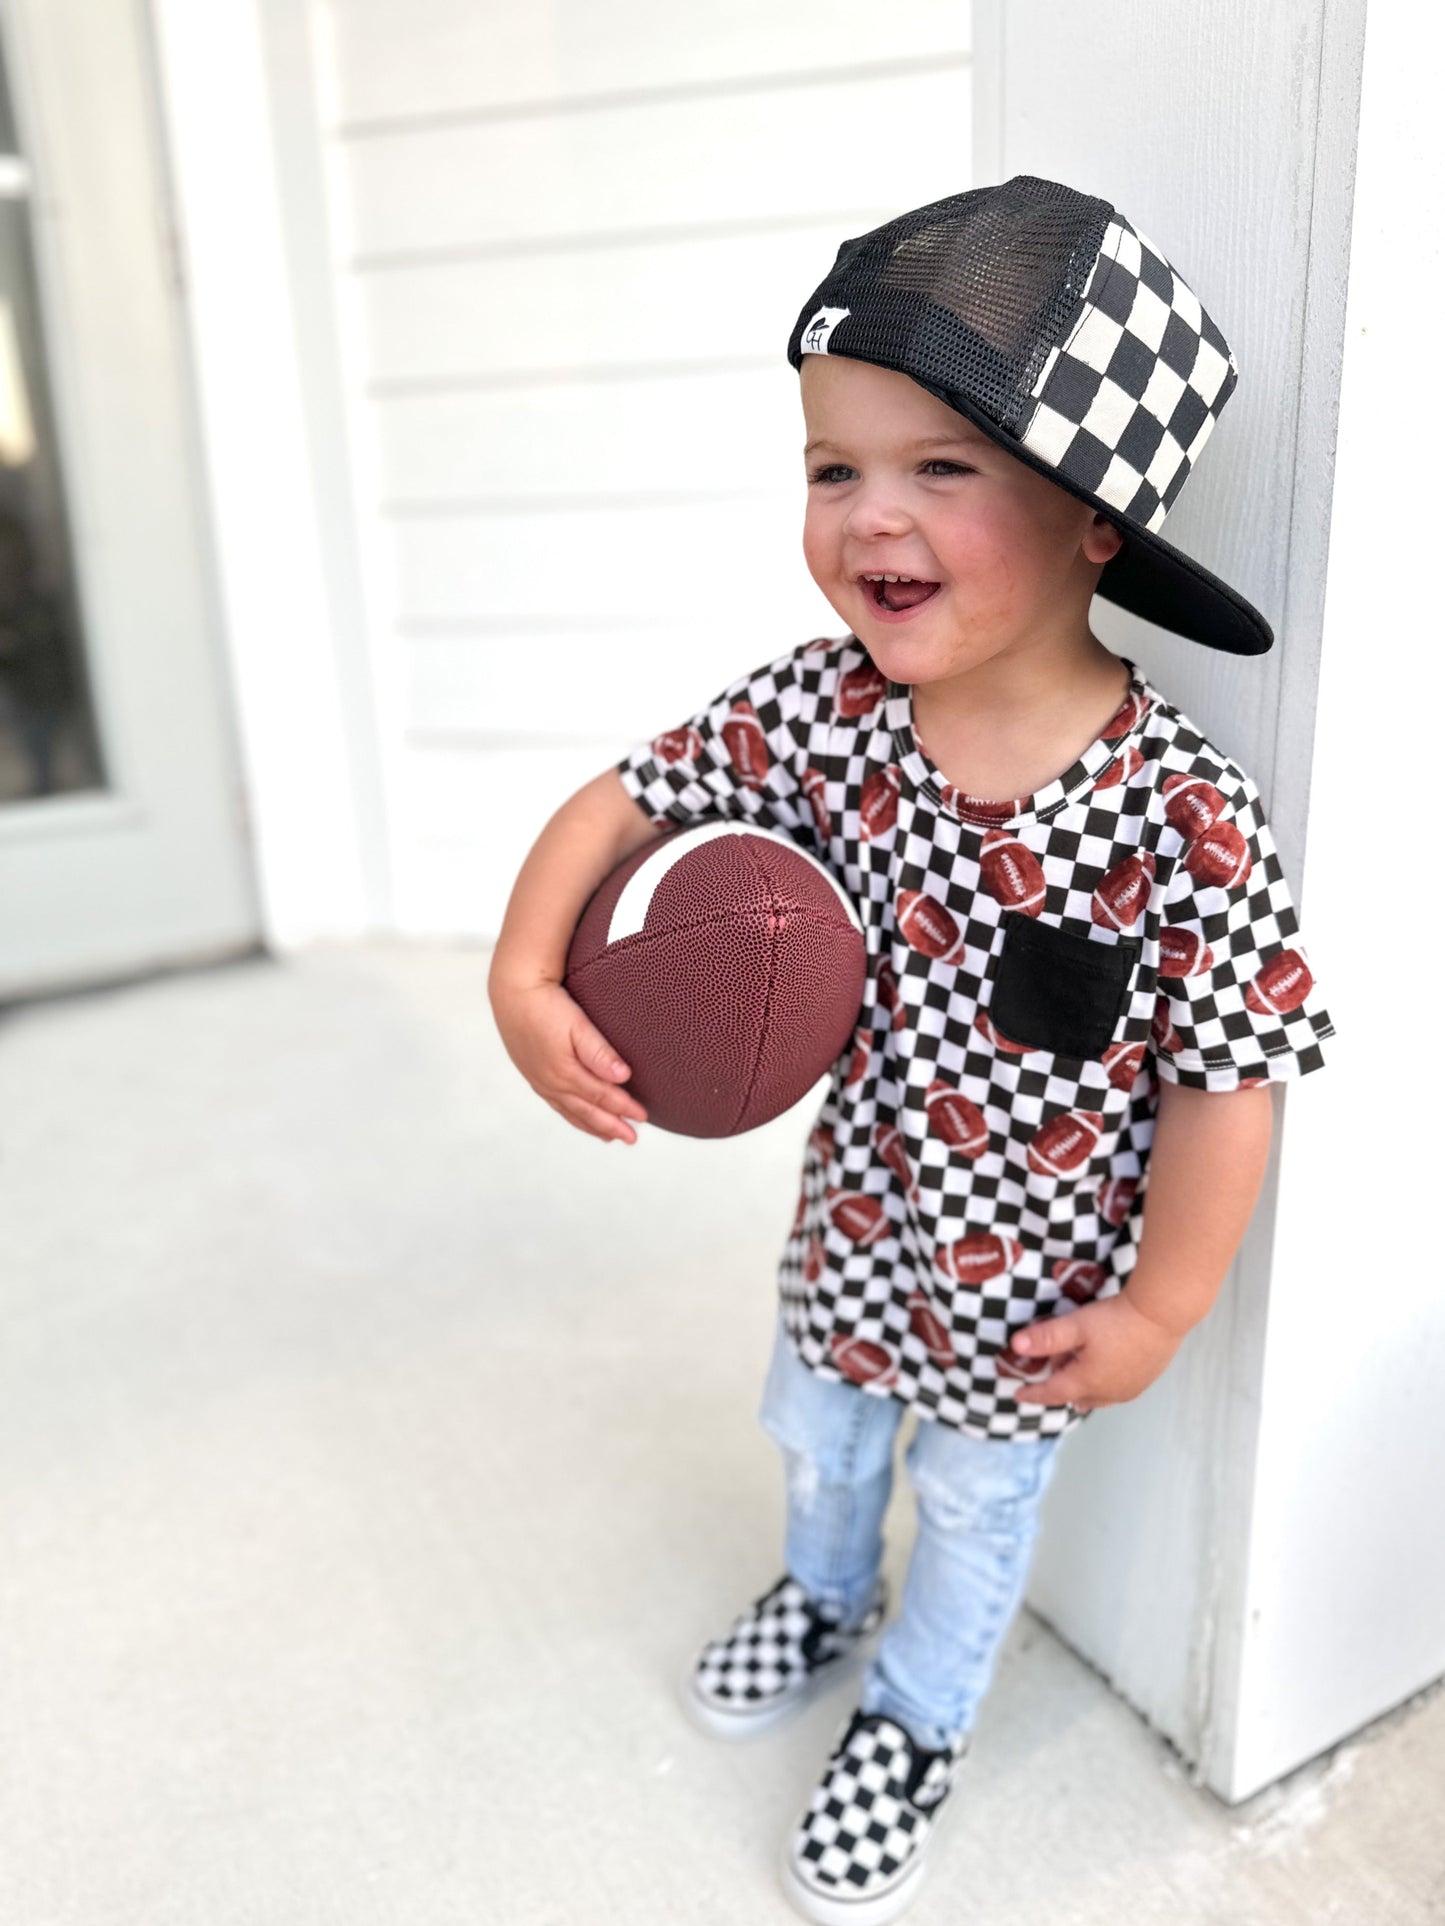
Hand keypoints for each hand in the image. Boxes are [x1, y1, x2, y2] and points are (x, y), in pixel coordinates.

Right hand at [489, 977, 648, 1144]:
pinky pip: (556, 1104)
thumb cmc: (545, 1004)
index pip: (601, 1096)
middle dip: (611, 1125)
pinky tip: (579, 1116)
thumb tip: (623, 1077)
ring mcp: (540, 1081)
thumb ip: (599, 1053)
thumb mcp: (577, 1024)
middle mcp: (551, 1083)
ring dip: (592, 1125)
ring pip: (570, 1111)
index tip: (642, 1117)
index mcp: (565, 1072)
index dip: (623, 1108)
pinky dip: (572, 1116)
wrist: (512, 992)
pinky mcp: (533, 1074)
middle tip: (631, 1138)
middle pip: (587, 1111)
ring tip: (610, 1136)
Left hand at [1007, 1291, 1186, 1412]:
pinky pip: (1116, 1391)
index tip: (1018, 1395)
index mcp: (1087, 1383)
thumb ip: (1045, 1337)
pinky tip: (1104, 1368)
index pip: (1052, 1393)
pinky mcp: (1146, 1379)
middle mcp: (1109, 1393)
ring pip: (1097, 1397)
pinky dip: (1102, 1384)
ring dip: (1082, 1387)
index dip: (1033, 1393)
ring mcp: (1130, 1389)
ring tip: (1076, 1371)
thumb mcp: (1076, 1325)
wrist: (1162, 1314)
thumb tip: (1016, 1346)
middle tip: (1050, 1369)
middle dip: (1059, 1387)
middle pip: (1075, 1396)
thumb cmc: (1117, 1320)